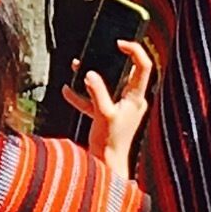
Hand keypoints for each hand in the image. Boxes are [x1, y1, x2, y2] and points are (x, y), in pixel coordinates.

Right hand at [61, 40, 153, 176]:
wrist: (106, 168)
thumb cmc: (110, 143)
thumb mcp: (103, 114)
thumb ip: (97, 92)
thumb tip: (88, 73)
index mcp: (136, 98)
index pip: (143, 66)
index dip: (134, 50)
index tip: (118, 43)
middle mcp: (132, 101)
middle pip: (125, 73)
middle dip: (109, 61)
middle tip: (96, 50)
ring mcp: (120, 108)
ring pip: (108, 85)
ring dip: (92, 78)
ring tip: (78, 67)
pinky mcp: (108, 116)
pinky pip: (95, 101)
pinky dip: (83, 96)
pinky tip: (67, 91)